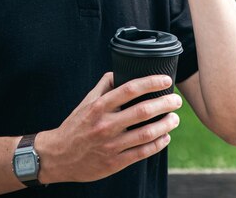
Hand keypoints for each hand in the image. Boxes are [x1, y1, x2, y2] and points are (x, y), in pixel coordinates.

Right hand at [35, 72, 181, 183]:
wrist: (59, 156)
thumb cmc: (75, 125)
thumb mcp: (86, 102)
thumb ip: (104, 86)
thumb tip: (120, 72)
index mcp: (99, 107)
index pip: (130, 89)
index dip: (151, 83)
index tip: (166, 80)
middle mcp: (105, 125)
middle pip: (142, 111)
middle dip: (164, 103)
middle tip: (176, 100)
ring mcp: (111, 145)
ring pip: (146, 133)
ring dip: (165, 125)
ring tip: (174, 118)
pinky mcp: (115, 163)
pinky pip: (142, 152)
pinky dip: (157, 144)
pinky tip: (165, 137)